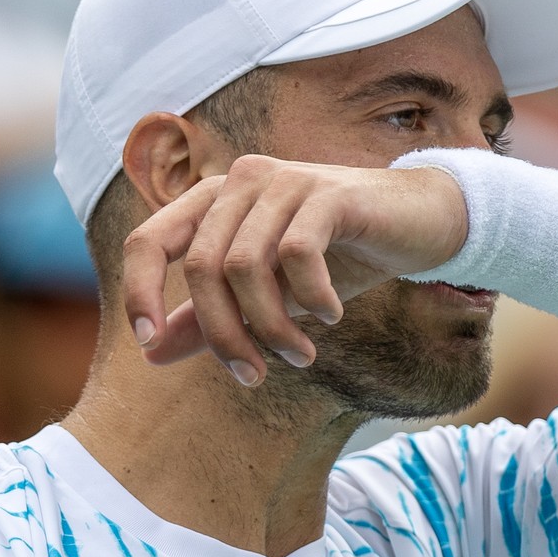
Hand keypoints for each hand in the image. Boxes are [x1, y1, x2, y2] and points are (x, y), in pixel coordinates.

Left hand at [122, 155, 466, 383]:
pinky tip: (331, 316)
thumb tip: (150, 355)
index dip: (139, 294)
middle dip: (224, 334)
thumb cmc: (337, 258)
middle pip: (201, 268)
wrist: (419, 224)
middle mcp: (241, 180)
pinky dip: (311, 299)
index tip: (149, 348)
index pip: (148, 241)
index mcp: (214, 200)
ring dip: (271, 327)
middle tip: (254, 376)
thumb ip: (209, 317)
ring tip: (301, 356)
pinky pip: (297, 255)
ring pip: (245, 267)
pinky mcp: (328, 193)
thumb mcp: (268, 295)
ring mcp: (284, 180)